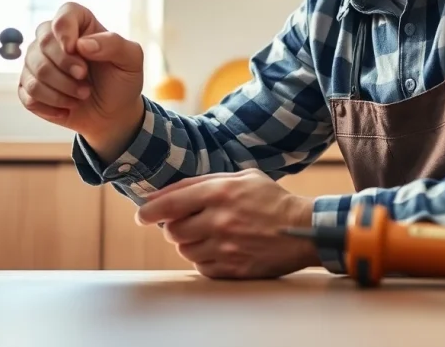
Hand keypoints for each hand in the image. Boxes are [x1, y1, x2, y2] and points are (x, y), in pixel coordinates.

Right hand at [18, 2, 144, 157]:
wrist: (113, 114)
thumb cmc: (121, 82)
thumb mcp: (131, 60)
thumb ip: (114, 44)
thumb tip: (82, 44)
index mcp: (80, 25)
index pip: (64, 13)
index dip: (65, 30)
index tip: (75, 49)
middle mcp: (53, 39)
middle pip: (43, 42)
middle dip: (66, 67)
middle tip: (85, 81)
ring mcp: (37, 62)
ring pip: (35, 72)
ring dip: (62, 90)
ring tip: (82, 95)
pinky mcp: (29, 86)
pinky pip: (27, 93)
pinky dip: (50, 105)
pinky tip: (67, 108)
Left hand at [135, 169, 319, 278]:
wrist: (303, 229)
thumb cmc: (271, 199)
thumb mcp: (241, 177)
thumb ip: (204, 182)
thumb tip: (167, 193)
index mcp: (220, 192)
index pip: (171, 203)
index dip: (150, 210)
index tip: (141, 215)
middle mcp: (220, 220)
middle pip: (173, 231)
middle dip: (173, 227)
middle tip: (184, 224)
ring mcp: (227, 247)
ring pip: (185, 250)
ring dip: (189, 243)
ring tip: (206, 235)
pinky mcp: (233, 268)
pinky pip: (201, 267)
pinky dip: (203, 259)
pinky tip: (218, 249)